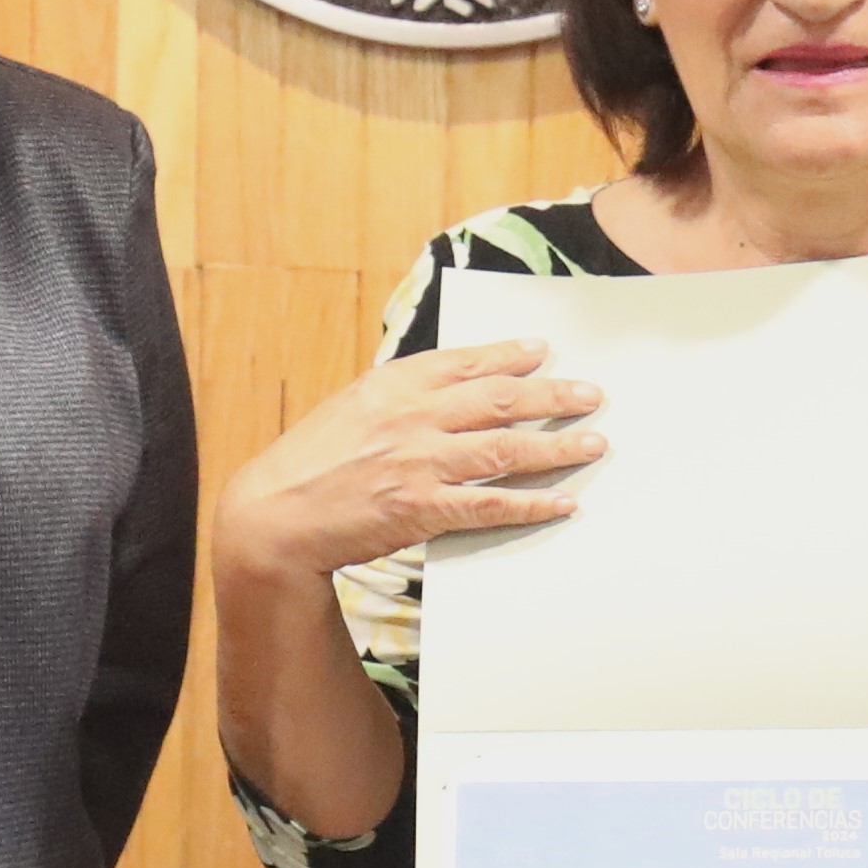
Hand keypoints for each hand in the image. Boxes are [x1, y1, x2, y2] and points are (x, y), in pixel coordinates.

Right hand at [209, 338, 600, 588]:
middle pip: (501, 399)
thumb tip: (446, 387)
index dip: (510, 354)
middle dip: (553, 394)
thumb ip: (400, 396)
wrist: (274, 516)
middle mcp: (413, 416)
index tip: (542, 350)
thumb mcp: (352, 409)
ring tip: (593, 443)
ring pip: (507, 448)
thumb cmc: (309, 463)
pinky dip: (532, 502)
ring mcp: (420, 462)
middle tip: (591, 395)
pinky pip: (491, 504)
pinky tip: (561, 501)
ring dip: (558, 445)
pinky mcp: (422, 508)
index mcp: (394, 384)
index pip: (466, 361)